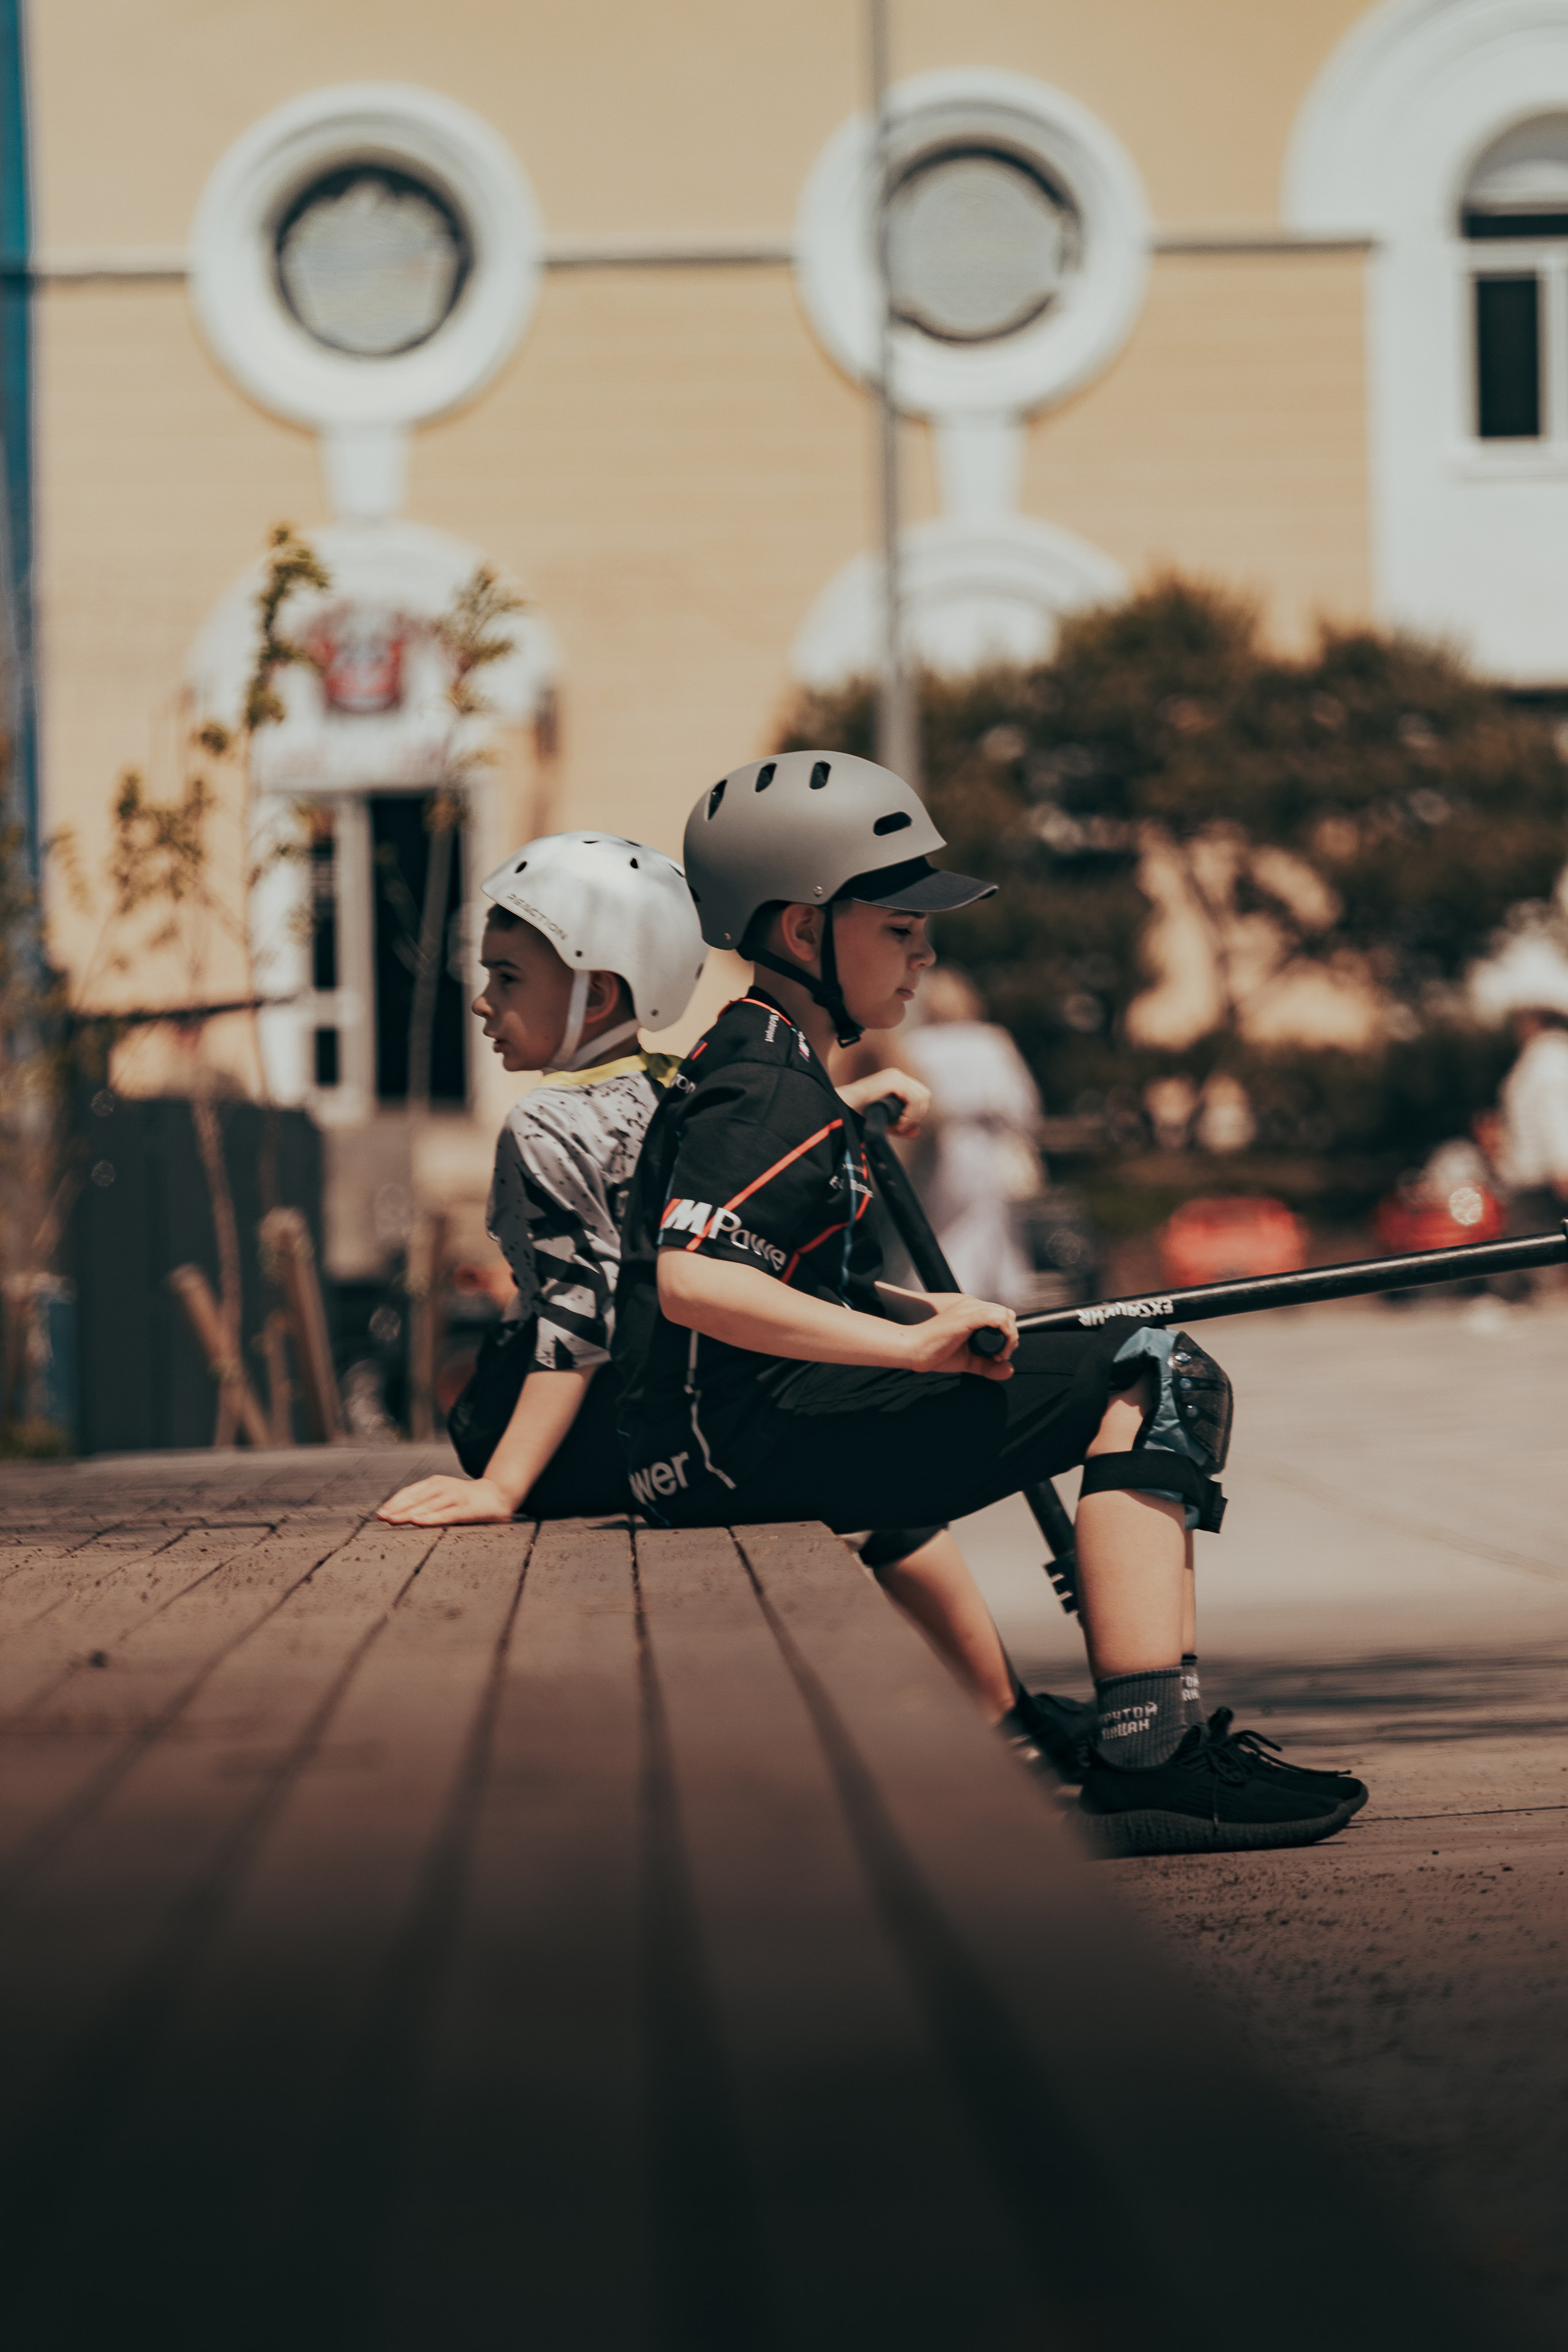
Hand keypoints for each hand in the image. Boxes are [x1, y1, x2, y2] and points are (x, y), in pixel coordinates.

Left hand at [377, 1474, 519, 1525]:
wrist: (497, 1495)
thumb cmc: (465, 1499)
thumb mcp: (443, 1496)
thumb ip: (425, 1502)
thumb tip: (399, 1514)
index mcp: (434, 1483)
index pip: (409, 1493)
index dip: (393, 1502)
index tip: (379, 1514)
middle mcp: (442, 1487)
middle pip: (414, 1498)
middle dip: (396, 1508)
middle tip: (381, 1518)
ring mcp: (454, 1496)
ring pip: (427, 1505)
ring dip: (408, 1512)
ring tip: (393, 1520)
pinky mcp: (466, 1508)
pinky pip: (445, 1514)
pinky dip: (430, 1517)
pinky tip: (417, 1521)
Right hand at [839, 1068, 930, 1134]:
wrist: (844, 1109)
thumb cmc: (860, 1115)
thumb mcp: (886, 1122)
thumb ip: (902, 1126)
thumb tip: (917, 1131)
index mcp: (896, 1082)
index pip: (921, 1097)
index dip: (915, 1114)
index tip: (900, 1126)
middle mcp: (897, 1077)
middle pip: (925, 1096)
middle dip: (915, 1115)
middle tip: (899, 1126)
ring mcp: (896, 1077)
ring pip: (922, 1098)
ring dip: (911, 1116)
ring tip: (896, 1125)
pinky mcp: (894, 1081)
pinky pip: (914, 1099)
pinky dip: (908, 1115)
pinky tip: (896, 1122)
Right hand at [894, 1291, 1016, 1379]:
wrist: (912, 1350)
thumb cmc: (934, 1352)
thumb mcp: (968, 1361)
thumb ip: (988, 1365)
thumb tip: (1009, 1370)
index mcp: (970, 1312)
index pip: (1001, 1316)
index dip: (1007, 1336)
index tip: (999, 1356)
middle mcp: (971, 1306)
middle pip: (1007, 1314)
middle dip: (1011, 1337)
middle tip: (1000, 1356)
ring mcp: (969, 1309)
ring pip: (1005, 1314)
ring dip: (1010, 1337)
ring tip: (999, 1356)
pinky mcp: (966, 1317)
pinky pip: (996, 1317)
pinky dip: (1005, 1334)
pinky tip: (998, 1352)